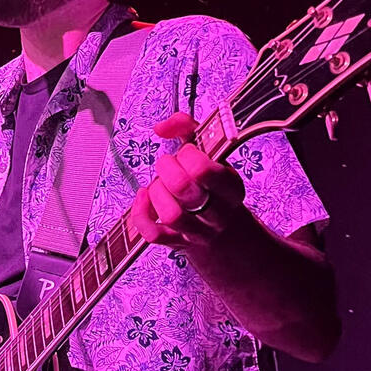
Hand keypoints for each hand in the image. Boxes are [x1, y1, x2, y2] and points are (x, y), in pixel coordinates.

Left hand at [130, 112, 245, 246]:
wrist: (227, 235)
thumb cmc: (214, 187)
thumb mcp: (212, 153)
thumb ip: (188, 128)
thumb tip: (161, 127)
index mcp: (230, 186)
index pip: (204, 170)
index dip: (188, 156)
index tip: (187, 153)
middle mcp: (217, 212)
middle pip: (184, 189)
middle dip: (167, 169)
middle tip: (168, 166)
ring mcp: (198, 231)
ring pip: (171, 214)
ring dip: (156, 193)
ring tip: (160, 185)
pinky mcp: (177, 243)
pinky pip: (153, 235)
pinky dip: (141, 214)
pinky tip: (143, 198)